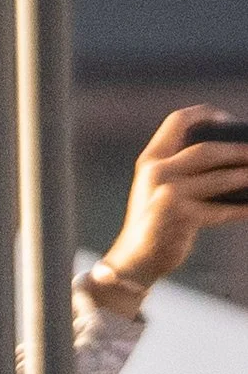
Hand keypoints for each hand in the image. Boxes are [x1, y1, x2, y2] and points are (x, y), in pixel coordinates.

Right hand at [91, 105, 247, 297]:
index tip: (228, 121)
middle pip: (206, 149)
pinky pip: (220, 210)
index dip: (206, 114)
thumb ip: (181, 166)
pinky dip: (239, 209)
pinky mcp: (181, 217)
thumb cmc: (156, 220)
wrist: (135, 260)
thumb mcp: (158, 186)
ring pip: (219, 179)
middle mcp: (157, 173)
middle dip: (237, 150)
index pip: (178, 121)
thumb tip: (231, 153)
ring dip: (245, 177)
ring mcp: (168, 194)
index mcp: (151, 160)